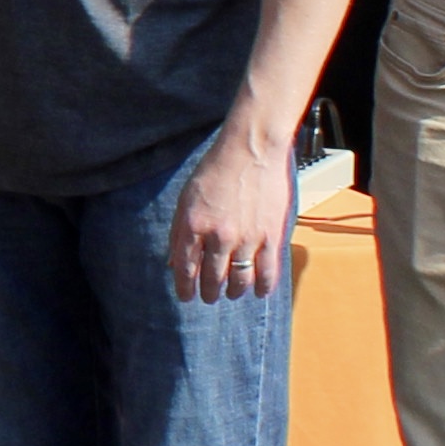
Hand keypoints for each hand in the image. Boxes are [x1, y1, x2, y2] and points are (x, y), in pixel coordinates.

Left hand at [167, 120, 295, 306]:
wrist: (251, 149)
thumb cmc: (216, 169)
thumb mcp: (186, 198)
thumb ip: (180, 232)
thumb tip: (174, 262)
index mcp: (193, 225)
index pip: (185, 269)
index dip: (184, 288)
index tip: (186, 296)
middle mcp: (218, 236)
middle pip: (212, 278)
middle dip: (209, 292)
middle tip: (209, 295)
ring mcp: (246, 238)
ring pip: (239, 281)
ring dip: (234, 291)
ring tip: (231, 292)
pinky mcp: (271, 237)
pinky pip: (267, 273)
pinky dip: (262, 287)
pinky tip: (257, 291)